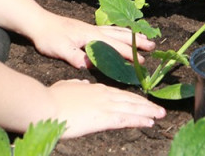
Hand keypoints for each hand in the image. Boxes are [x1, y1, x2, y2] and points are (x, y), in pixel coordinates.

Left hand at [32, 11, 152, 69]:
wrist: (39, 23)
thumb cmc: (49, 37)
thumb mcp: (59, 49)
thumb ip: (74, 56)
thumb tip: (87, 65)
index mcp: (90, 36)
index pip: (113, 46)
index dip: (128, 54)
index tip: (141, 60)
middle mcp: (94, 30)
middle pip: (120, 36)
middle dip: (137, 42)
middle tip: (152, 46)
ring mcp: (92, 28)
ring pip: (117, 31)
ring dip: (132, 35)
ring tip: (145, 37)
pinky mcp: (88, 29)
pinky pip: (110, 30)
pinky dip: (121, 31)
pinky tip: (124, 33)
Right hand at [48, 79, 164, 137]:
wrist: (44, 106)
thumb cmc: (50, 99)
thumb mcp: (65, 87)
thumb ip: (75, 85)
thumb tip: (82, 82)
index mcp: (95, 89)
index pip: (119, 94)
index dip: (132, 99)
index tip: (142, 102)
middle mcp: (104, 95)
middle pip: (130, 100)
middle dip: (145, 105)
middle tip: (159, 109)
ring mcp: (105, 105)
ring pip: (132, 108)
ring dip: (148, 112)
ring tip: (160, 115)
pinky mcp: (103, 118)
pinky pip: (126, 119)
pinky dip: (140, 120)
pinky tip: (150, 122)